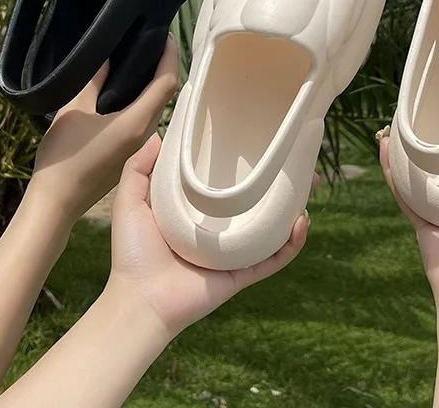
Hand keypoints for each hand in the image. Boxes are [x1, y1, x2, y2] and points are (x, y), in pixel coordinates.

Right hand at [28, 37, 178, 223]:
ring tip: (138, 61)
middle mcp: (146, 134)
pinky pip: (145, 120)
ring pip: (156, 109)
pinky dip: (143, 101)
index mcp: (137, 122)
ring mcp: (139, 147)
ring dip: (153, 85)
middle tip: (151, 43)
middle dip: (163, 67)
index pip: (166, 83)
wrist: (56, 202)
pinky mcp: (130, 154)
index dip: (169, 56)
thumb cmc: (64, 156)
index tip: (164, 36)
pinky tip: (127, 92)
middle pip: (165, 95)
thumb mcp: (74, 110)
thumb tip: (106, 57)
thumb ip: (92, 81)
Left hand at [106, 135, 314, 336]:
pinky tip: (300, 222)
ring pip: (272, 229)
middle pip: (255, 203)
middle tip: (298, 163)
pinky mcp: (241, 274)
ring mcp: (232, 254)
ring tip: (307, 186)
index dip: (241, 166)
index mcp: (194, 214)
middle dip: (278, 184)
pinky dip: (291, 244)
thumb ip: (137, 169)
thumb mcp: (130, 203)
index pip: (224, 185)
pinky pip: (273, 258)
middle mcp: (217, 232)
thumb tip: (159, 137)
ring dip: (292, 209)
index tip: (256, 144)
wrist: (140, 300)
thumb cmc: (132, 254)